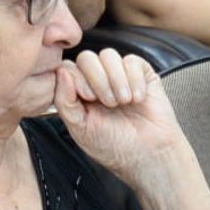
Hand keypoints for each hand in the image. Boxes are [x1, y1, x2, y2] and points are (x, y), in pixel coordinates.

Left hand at [53, 47, 186, 178]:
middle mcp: (97, 81)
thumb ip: (65, 101)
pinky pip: (132, 60)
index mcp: (78, 93)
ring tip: (124, 102)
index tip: (88, 99)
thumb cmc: (114, 146)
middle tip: (109, 103)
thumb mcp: (81, 129)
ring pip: (108, 55)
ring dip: (116, 80)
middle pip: (86, 57)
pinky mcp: (141, 73)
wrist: (148, 154)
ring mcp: (119, 75)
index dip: (77, 79)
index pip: (67, 68)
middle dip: (97, 79)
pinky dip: (135, 80)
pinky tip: (138, 99)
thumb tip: (61, 71)